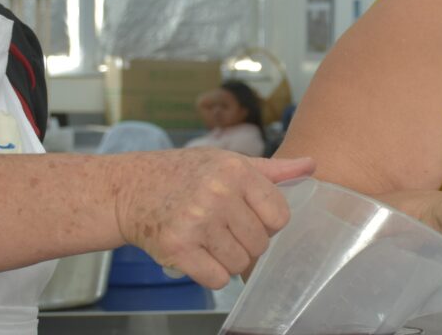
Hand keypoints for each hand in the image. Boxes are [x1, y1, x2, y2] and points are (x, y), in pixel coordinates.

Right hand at [113, 148, 315, 288]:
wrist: (130, 188)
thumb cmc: (183, 174)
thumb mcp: (226, 162)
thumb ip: (272, 170)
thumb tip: (312, 165)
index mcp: (236, 170)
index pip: (280, 215)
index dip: (267, 222)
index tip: (248, 217)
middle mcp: (217, 194)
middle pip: (260, 244)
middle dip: (245, 242)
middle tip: (222, 229)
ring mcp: (196, 222)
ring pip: (240, 264)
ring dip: (228, 259)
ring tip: (209, 240)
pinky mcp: (177, 247)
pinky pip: (216, 278)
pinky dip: (210, 273)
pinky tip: (197, 254)